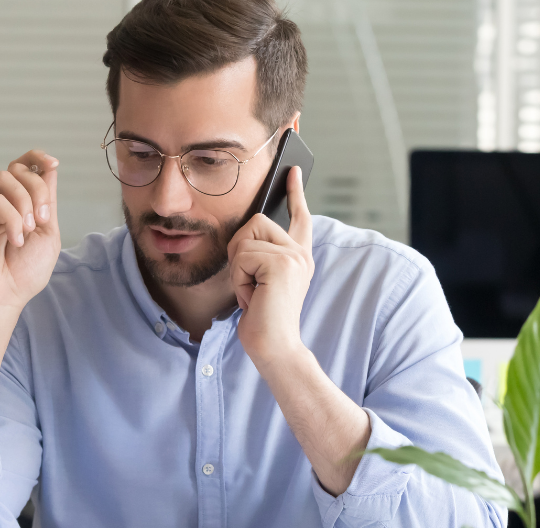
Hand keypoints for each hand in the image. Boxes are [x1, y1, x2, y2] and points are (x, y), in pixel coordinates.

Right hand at [0, 150, 60, 316]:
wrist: (1, 299)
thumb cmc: (23, 274)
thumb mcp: (47, 234)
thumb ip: (47, 202)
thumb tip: (49, 168)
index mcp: (17, 206)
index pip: (23, 168)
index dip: (37, 158)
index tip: (53, 164)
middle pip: (17, 170)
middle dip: (37, 189)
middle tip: (42, 219)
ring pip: (4, 178)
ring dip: (25, 202)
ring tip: (27, 231)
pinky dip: (11, 218)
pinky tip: (14, 240)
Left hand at [227, 167, 314, 368]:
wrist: (274, 346)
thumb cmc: (263, 319)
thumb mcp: (261, 280)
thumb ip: (260, 255)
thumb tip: (246, 232)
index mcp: (298, 257)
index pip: (299, 217)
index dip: (295, 192)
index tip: (291, 169)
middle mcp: (300, 253)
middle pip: (255, 222)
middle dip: (240, 251)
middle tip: (249, 283)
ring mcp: (293, 257)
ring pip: (245, 239)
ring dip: (238, 268)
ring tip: (253, 292)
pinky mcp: (282, 263)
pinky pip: (242, 256)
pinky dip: (239, 279)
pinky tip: (253, 297)